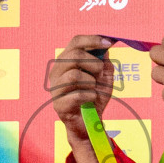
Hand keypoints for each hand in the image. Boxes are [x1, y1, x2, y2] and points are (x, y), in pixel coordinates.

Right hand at [50, 36, 116, 162]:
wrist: (91, 123)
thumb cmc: (95, 96)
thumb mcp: (104, 76)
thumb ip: (104, 60)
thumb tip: (105, 44)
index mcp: (66, 61)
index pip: (75, 42)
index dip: (92, 40)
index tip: (108, 43)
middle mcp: (57, 72)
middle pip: (74, 56)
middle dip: (94, 64)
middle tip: (100, 74)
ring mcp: (55, 88)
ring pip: (74, 75)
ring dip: (91, 81)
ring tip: (94, 89)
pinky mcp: (58, 104)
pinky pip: (77, 94)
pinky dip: (90, 96)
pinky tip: (92, 99)